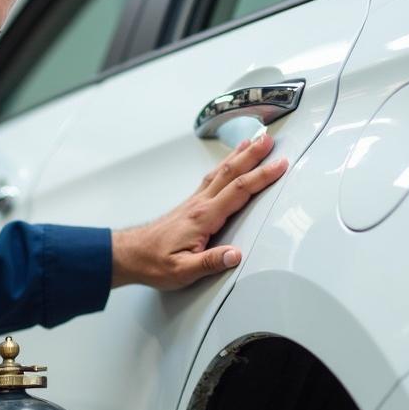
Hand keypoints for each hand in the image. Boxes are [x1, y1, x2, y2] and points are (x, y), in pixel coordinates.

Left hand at [111, 133, 287, 289]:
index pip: (238, 191)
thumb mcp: (182, 271)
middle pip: (230, 173)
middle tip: (269, 139)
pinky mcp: (188, 206)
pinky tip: (227, 165)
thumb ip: (210, 263)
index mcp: (202, 217)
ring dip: (237, 156)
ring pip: (219, 173)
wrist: (129, 256)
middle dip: (252, 155)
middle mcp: (198, 205)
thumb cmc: (153, 263)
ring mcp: (193, 203)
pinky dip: (224, 168)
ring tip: (252, 141)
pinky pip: (211, 180)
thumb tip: (235, 255)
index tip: (280, 164)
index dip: (261, 176)